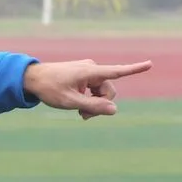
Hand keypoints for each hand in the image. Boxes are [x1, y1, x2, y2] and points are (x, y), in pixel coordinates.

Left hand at [23, 59, 152, 119]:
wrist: (32, 78)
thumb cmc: (49, 89)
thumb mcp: (70, 101)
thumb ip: (92, 106)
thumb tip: (114, 110)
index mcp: (90, 71)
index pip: (117, 71)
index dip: (134, 69)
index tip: (150, 64)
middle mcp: (92, 69)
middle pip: (109, 91)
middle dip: (101, 105)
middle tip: (84, 117)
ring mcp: (88, 71)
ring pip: (102, 92)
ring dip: (94, 104)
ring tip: (80, 114)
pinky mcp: (84, 76)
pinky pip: (94, 90)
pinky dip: (89, 99)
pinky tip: (79, 106)